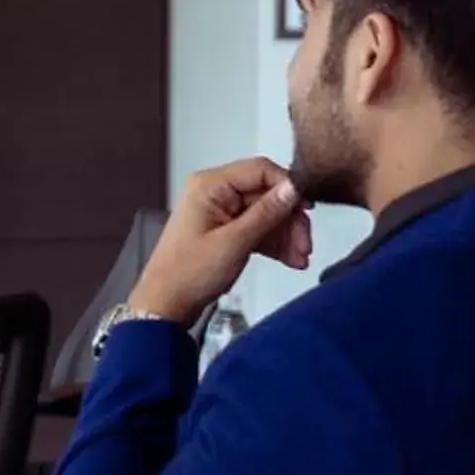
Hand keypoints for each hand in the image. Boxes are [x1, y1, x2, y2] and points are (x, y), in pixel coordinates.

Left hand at [127, 157, 313, 327]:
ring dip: (286, 234)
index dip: (288, 187)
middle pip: (267, 194)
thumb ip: (266, 213)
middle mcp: (214, 193)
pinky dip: (275, 242)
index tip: (307, 208)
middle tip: (304, 244)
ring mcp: (221, 212)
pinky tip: (289, 259)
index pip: (260, 170)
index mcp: (209, 186)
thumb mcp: (234, 242)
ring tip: (299, 258)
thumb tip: (293, 188)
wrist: (167, 304)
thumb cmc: (187, 274)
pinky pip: (259, 228)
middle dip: (290, 219)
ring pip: (267, 213)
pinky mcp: (226, 230)